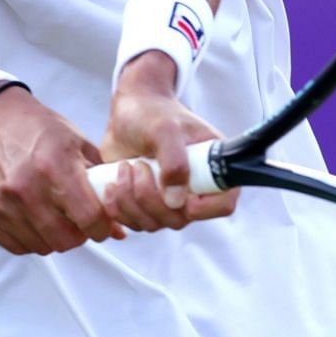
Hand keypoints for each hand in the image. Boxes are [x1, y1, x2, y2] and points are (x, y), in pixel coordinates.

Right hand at [0, 84, 124, 255]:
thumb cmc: (36, 129)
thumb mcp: (75, 142)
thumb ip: (100, 182)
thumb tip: (119, 229)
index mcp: (54, 164)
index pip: (89, 218)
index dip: (102, 227)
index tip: (102, 224)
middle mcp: (25, 186)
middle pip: (65, 240)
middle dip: (78, 235)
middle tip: (76, 221)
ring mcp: (0, 203)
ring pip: (41, 246)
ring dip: (52, 236)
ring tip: (51, 215)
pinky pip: (16, 245)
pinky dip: (29, 237)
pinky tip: (30, 216)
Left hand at [99, 52, 239, 232]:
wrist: (130, 112)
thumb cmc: (153, 114)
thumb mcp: (165, 130)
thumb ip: (174, 161)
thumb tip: (175, 201)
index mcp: (212, 169)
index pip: (223, 204)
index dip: (205, 208)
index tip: (181, 194)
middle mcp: (193, 190)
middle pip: (180, 219)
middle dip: (151, 197)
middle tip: (139, 165)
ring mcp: (169, 201)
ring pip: (154, 224)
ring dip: (131, 200)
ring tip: (124, 168)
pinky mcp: (145, 205)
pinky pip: (134, 223)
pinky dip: (118, 207)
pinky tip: (112, 184)